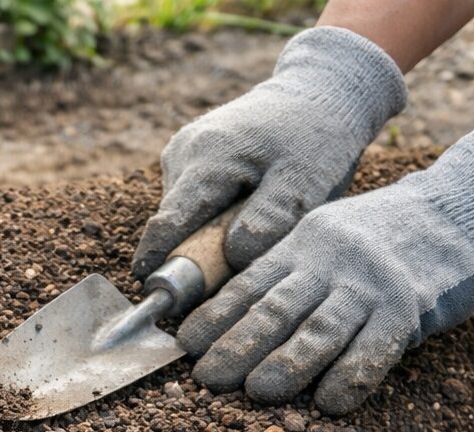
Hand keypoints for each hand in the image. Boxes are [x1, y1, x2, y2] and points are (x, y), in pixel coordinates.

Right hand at [133, 26, 406, 280]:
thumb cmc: (316, 140)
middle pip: (174, 224)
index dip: (159, 262)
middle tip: (235, 271)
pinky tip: (243, 212)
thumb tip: (231, 257)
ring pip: (183, 215)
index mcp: (207, 158)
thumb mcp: (306, 182)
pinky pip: (192, 202)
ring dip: (208, 234)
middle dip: (197, 253)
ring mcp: (183, 153)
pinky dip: (212, 217)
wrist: (319, 93)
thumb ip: (270, 221)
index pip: (170, 222)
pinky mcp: (189, 157)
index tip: (154, 297)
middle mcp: (184, 153)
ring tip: (250, 231)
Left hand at [178, 121, 473, 413]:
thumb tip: (237, 322)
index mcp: (303, 246)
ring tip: (257, 392)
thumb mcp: (327, 238)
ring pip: (320, 329)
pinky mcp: (409, 306)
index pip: (249, 284)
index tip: (186, 345)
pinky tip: (331, 403)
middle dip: (238, 345)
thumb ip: (289, 273)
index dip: (216, 317)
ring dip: (287, 364)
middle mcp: (330, 263)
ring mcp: (369, 284)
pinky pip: (376, 348)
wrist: (462, 207)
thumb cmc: (384, 237)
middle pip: (276, 308)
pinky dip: (352, 376)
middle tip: (208, 379)